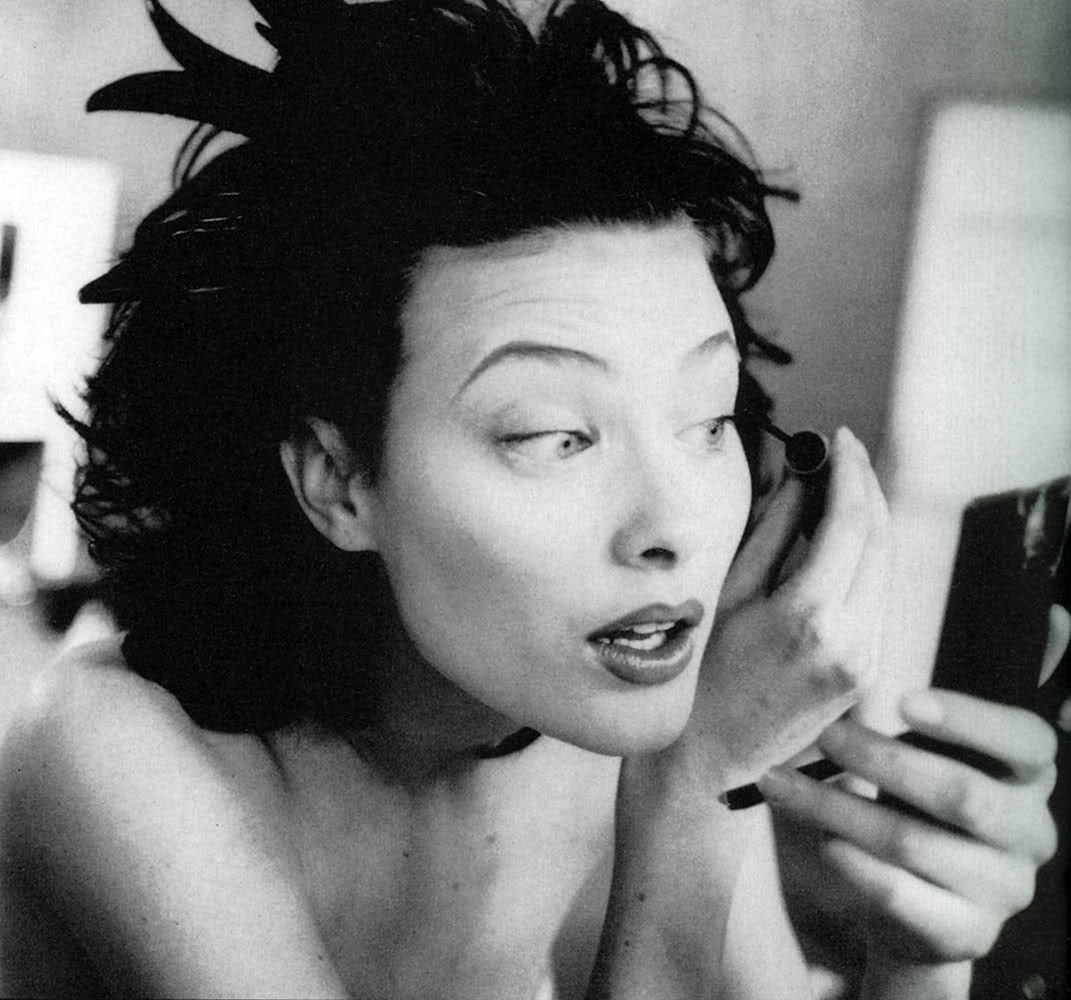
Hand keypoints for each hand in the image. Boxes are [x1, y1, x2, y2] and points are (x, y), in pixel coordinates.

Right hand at [661, 427, 891, 792]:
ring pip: (887, 568)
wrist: (711, 755)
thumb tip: (798, 482)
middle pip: (881, 540)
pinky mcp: (867, 673)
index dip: (851, 472)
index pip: (851, 523)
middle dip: (868, 488)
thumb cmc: (702, 674)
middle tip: (845, 456)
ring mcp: (866, 660)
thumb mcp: (728, 594)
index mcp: (809, 616)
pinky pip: (878, 599)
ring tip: (841, 491)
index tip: (840, 440)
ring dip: (871, 522)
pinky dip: (866, 560)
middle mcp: (851, 639)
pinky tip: (840, 542)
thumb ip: (772, 532)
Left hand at [758, 690, 1058, 964]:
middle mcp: (1030, 833)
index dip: (969, 719)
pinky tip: (823, 841)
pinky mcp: (967, 933)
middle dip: (884, 760)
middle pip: (962, 794)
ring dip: (837, 808)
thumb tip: (843, 704)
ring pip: (912, 842)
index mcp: (1029, 777)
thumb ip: (906, 735)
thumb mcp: (925, 763)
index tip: (904, 702)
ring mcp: (1004, 888)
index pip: (1026, 741)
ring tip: (784, 785)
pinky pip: (899, 893)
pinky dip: (854, 863)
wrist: (924, 909)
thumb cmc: (922, 809)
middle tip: (827, 736)